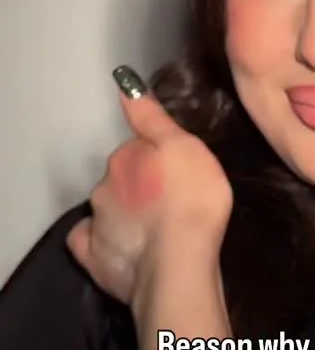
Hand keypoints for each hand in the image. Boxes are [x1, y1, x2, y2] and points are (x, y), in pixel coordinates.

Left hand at [66, 67, 232, 305]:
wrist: (178, 263)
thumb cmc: (190, 200)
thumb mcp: (185, 146)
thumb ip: (153, 118)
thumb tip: (125, 87)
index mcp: (125, 158)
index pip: (136, 149)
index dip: (157, 160)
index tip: (176, 174)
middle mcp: (103, 186)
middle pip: (120, 180)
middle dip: (138, 188)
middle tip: (169, 203)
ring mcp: (96, 223)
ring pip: (107, 210)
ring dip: (124, 215)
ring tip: (154, 231)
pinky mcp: (94, 258)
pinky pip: (89, 243)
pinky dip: (99, 242)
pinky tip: (118, 247)